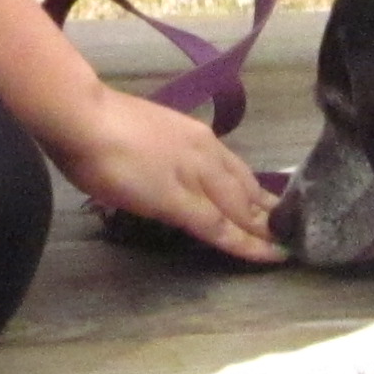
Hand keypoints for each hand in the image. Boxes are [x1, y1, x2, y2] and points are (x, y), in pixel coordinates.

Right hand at [0, 0, 281, 266]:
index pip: (235, 169)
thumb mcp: (143, 140)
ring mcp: (196, 176)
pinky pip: (221, 227)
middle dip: (269, 212)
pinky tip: (266, 255)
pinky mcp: (182, 201)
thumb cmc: (97, 125)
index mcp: (195, 136)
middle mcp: (205, 153)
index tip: (270, 206)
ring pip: (241, 208)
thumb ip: (160, 158)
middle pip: (246, 189)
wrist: (83, 117)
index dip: (255, 191)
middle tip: (291, 233)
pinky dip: (247, 244)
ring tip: (286, 250)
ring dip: (264, 230)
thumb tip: (162, 177)